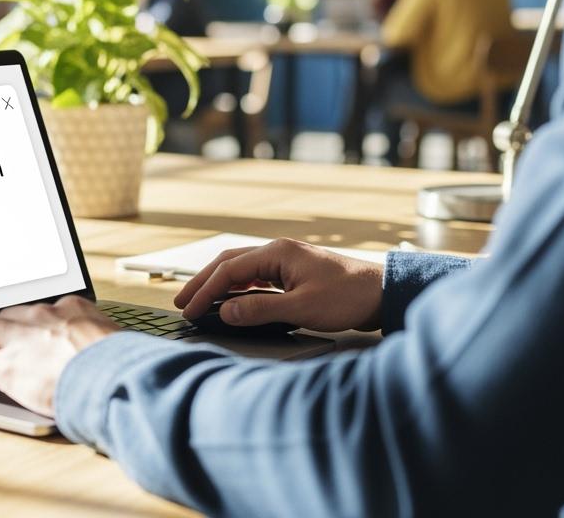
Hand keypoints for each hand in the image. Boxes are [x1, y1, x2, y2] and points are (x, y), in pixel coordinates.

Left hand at [0, 296, 120, 415]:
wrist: (112, 376)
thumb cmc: (121, 363)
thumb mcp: (116, 338)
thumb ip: (102, 339)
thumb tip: (110, 350)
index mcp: (71, 306)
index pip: (43, 308)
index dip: (32, 321)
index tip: (30, 330)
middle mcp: (42, 315)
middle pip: (9, 313)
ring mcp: (21, 338)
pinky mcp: (5, 366)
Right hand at [174, 238, 384, 332]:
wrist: (382, 293)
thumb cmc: (346, 298)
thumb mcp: (301, 308)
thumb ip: (260, 310)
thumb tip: (224, 312)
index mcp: (277, 252)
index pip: (229, 269)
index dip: (205, 290)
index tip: (188, 310)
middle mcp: (278, 250)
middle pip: (230, 262)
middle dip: (203, 282)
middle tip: (181, 302)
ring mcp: (286, 260)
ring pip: (242, 268)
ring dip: (220, 284)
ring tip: (199, 301)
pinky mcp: (294, 272)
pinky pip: (257, 276)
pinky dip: (239, 287)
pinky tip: (233, 300)